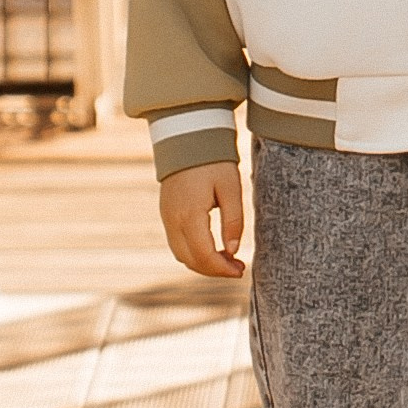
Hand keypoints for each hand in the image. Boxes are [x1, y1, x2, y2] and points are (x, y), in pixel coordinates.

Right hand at [162, 161, 246, 280]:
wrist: (187, 137)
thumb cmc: (213, 161)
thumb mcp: (231, 188)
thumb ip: (234, 221)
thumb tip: (233, 250)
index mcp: (190, 215)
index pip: (204, 255)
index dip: (222, 269)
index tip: (240, 269)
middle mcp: (173, 220)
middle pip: (190, 260)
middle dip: (214, 270)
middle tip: (237, 267)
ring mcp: (166, 217)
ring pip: (181, 255)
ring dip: (203, 263)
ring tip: (227, 259)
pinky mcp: (166, 213)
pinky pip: (177, 243)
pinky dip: (193, 252)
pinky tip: (212, 248)